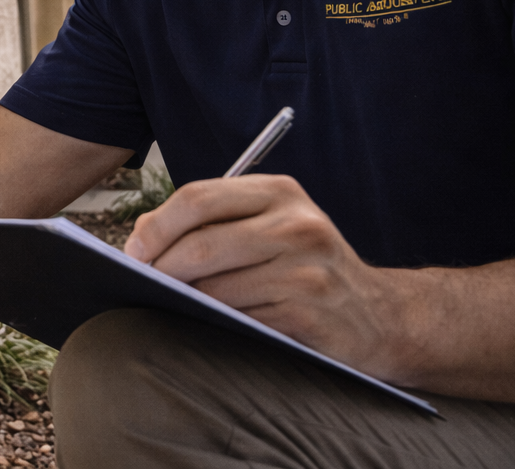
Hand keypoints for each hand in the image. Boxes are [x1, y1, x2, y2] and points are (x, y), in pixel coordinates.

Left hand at [123, 175, 402, 375]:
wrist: (381, 316)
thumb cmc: (307, 268)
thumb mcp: (271, 227)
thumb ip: (215, 223)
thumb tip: (141, 238)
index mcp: (280, 192)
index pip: (198, 197)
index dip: (156, 225)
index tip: (134, 250)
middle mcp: (297, 223)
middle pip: (202, 241)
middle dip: (161, 266)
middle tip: (141, 281)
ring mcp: (306, 268)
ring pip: (216, 286)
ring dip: (186, 300)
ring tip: (174, 303)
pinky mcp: (309, 311)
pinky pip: (240, 318)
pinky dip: (217, 322)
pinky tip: (212, 323)